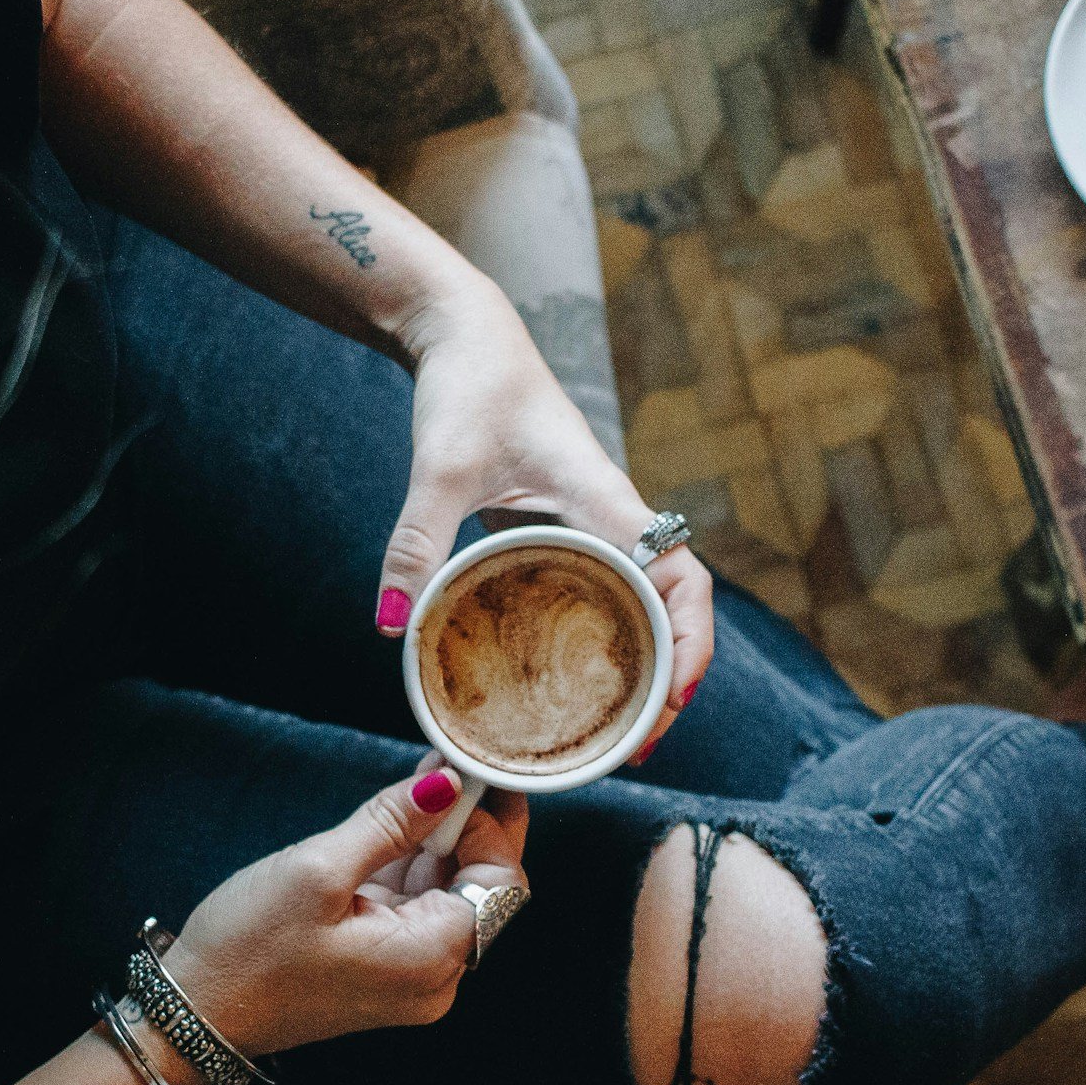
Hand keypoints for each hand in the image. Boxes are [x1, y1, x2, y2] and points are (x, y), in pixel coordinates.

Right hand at [162, 768, 529, 1056]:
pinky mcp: (384, 968)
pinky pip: (416, 909)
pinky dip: (412, 865)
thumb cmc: (248, 950)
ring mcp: (409, 975)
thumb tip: (446, 783)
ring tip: (426, 778)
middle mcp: (434, 977)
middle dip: (470, 823)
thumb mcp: (318, 870)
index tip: (466, 772)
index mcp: (430, 959)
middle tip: (455, 762)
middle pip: (483, 888)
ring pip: (449, 894)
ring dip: (440, 839)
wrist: (197, 1015)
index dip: (491, 822)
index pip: (502, 881)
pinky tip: (401, 821)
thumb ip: (391, 823)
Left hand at [377, 277, 712, 758]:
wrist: (468, 337)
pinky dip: (605, 640)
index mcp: (606, 503)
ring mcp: (597, 527)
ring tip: (609, 733)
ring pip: (648, 606)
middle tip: (630, 747)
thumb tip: (392, 626)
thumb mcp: (439, 468)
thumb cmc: (469, 388)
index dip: (692, 644)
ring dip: (643, 666)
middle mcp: (616, 519)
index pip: (684, 580)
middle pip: (676, 610)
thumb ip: (417, 543)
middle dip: (669, 681)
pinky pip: (607, 594)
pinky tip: (569, 681)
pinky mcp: (570, 531)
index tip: (669, 700)